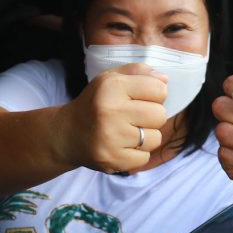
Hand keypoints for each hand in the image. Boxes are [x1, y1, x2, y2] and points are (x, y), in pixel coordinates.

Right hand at [53, 62, 167, 173]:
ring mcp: (111, 138)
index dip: (155, 94)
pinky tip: (122, 146)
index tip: (141, 99)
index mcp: (111, 87)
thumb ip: (138, 72)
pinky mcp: (113, 159)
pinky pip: (145, 158)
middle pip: (160, 115)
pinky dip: (137, 154)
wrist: (67, 134)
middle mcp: (110, 111)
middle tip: (134, 117)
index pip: (159, 89)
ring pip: (155, 138)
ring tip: (127, 132)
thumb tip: (165, 79)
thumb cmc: (96, 103)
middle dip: (152, 117)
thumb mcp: (111, 79)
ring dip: (146, 137)